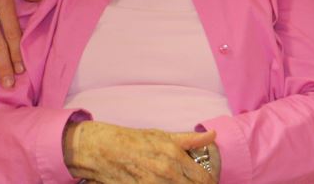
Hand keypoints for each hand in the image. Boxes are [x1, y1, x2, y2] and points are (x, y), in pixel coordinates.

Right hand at [62, 120, 217, 182]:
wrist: (101, 150)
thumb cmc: (132, 141)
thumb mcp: (162, 136)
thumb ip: (189, 139)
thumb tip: (212, 135)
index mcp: (174, 156)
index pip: (204, 179)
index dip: (210, 182)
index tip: (210, 181)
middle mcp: (166, 174)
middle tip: (196, 182)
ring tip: (177, 181)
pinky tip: (165, 183)